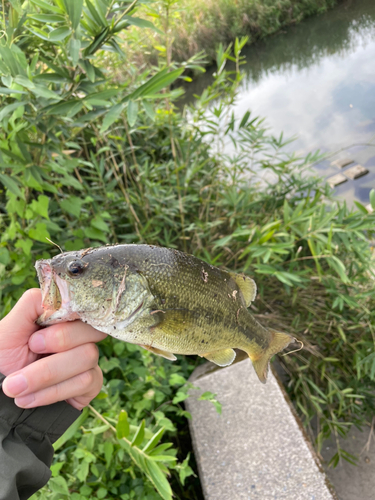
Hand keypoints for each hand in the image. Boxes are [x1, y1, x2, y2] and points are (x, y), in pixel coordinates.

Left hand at [0, 288, 106, 409]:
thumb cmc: (4, 358)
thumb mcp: (8, 329)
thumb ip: (32, 304)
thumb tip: (56, 294)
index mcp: (62, 316)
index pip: (83, 305)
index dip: (64, 322)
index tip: (34, 340)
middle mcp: (80, 334)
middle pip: (91, 331)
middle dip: (58, 344)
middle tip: (29, 354)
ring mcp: (88, 358)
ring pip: (87, 357)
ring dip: (47, 376)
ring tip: (15, 388)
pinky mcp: (91, 382)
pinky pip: (87, 381)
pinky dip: (54, 392)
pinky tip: (30, 398)